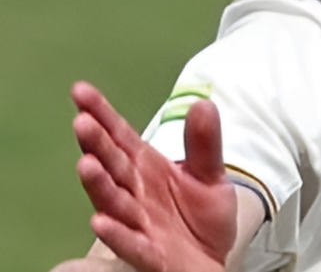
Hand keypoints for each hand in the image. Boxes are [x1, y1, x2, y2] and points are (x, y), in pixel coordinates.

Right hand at [72, 81, 236, 271]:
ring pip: (114, 202)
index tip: (80, 91)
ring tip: (86, 164)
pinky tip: (101, 222)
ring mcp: (138, 223)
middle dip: (96, 144)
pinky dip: (117, 234)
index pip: (120, 137)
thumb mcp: (211, 174)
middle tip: (82, 122)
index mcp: (145, 168)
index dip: (101, 114)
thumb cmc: (201, 216)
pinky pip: (132, 244)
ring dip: (99, 185)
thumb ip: (204, 143)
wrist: (213, 259)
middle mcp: (134, 193)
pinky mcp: (151, 254)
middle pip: (112, 165)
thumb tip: (203, 104)